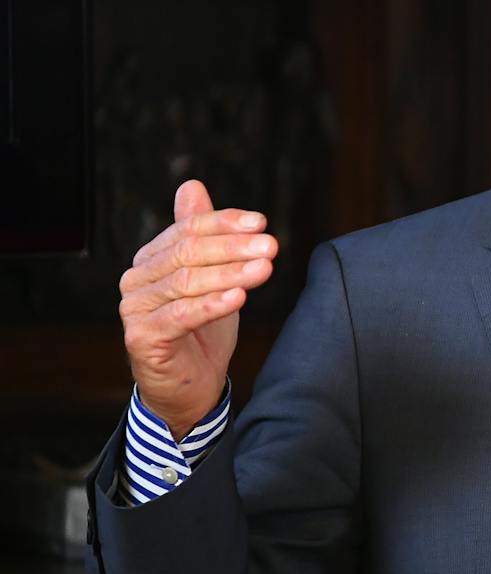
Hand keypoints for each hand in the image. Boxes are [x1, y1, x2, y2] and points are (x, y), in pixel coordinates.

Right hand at [119, 180, 277, 437]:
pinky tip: (239, 298)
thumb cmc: (202, 331)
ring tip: (264, 268)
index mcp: (152, 259)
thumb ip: (202, 235)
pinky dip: (211, 305)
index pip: (188, 229)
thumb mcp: (211, 278)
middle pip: (188, 253)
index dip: (225, 223)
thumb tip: (191, 185)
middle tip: (271, 245)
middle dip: (233, 247)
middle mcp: (137, 280)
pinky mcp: (142, 338)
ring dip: (230, 274)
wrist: (191, 388)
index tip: (262, 222)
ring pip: (187, 283)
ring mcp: (135, 309)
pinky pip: (180, 316)